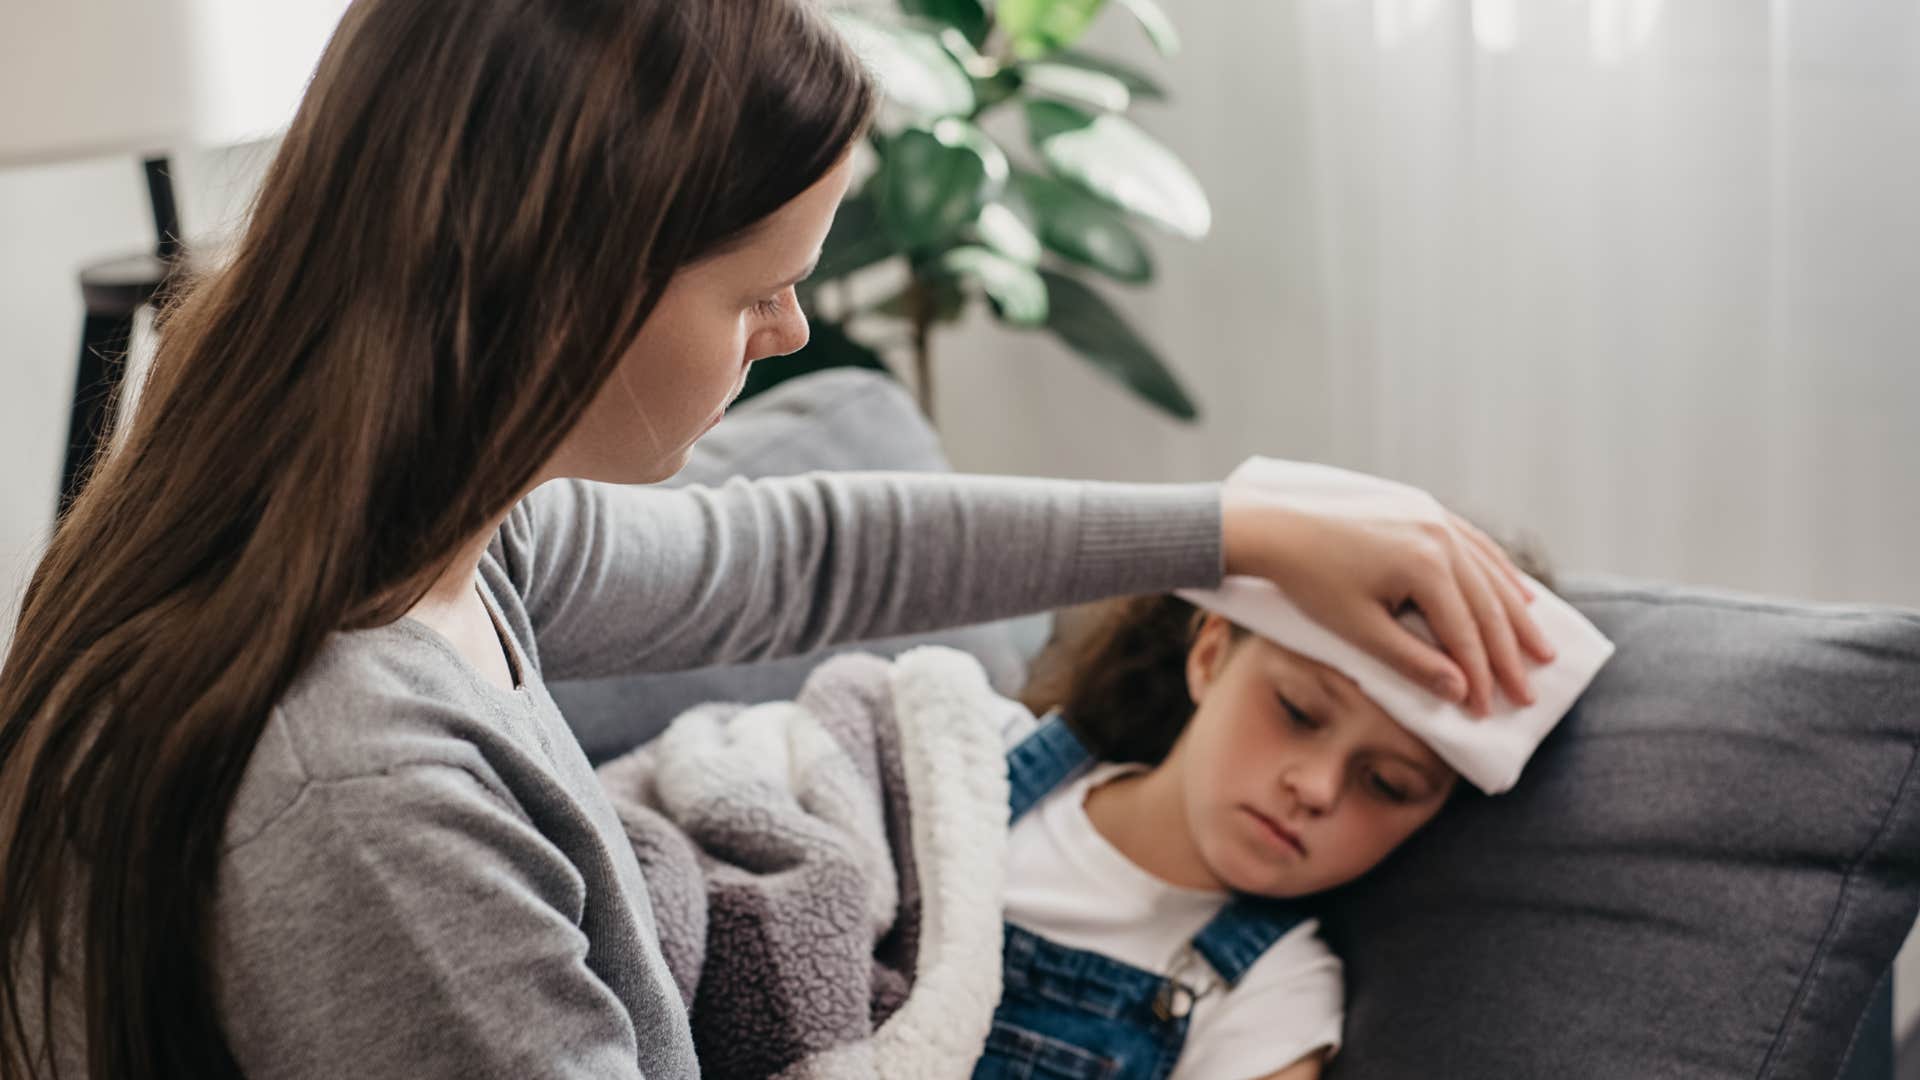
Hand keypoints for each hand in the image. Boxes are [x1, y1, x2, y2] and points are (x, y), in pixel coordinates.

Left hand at [1222, 496, 1555, 714]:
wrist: (1276, 525)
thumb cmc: (1310, 581)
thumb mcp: (1358, 628)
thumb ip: (1411, 661)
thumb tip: (1459, 689)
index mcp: (1425, 565)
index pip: (1464, 633)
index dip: (1480, 676)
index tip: (1488, 711)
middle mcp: (1440, 536)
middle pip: (1487, 605)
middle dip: (1510, 655)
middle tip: (1528, 694)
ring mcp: (1436, 517)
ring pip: (1489, 574)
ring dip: (1517, 615)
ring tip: (1542, 650)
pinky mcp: (1426, 509)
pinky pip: (1475, 545)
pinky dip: (1499, 574)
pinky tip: (1517, 596)